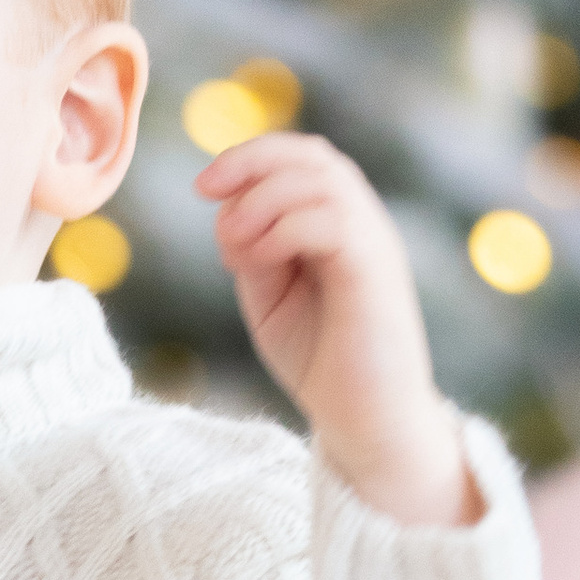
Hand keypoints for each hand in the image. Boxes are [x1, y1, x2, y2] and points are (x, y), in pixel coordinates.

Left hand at [199, 132, 478, 526]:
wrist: (367, 424)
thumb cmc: (323, 364)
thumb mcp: (269, 299)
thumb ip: (251, 252)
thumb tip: (230, 212)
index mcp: (339, 226)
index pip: (303, 159)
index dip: (250, 157)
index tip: (203, 187)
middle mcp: (363, 227)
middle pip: (314, 155)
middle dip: (252, 160)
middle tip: (206, 190)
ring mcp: (374, 247)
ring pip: (324, 180)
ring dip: (264, 198)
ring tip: (234, 244)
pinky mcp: (375, 274)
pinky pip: (333, 221)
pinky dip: (284, 228)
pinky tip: (259, 260)